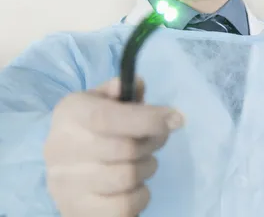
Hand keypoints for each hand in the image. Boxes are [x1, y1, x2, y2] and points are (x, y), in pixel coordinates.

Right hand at [44, 78, 183, 216]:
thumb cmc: (95, 128)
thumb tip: (138, 85)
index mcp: (70, 113)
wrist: (69, 168)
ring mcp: (65, 184)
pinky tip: (133, 186)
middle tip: (155, 140)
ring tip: (140, 162)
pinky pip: (124, 207)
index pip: (107, 117)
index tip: (176, 119)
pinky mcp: (76, 211)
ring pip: (127, 177)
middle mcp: (60, 148)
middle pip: (126, 148)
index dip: (147, 119)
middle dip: (152, 143)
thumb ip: (123, 90)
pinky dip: (140, 196)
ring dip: (146, 168)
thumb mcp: (105, 100)